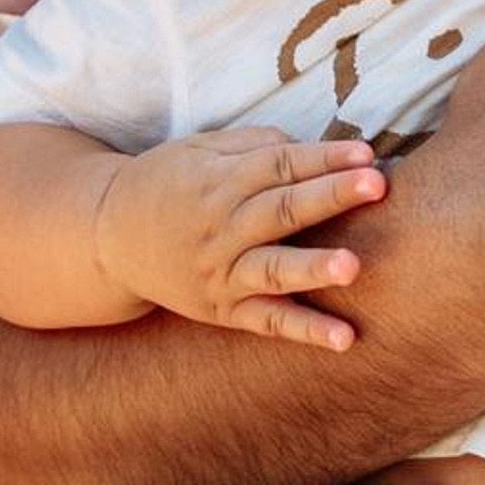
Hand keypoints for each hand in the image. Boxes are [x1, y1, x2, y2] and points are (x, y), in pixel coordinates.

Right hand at [92, 129, 390, 347]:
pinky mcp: (223, 310)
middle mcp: (221, 228)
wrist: (107, 239)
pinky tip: (344, 339)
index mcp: (218, 181)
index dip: (323, 158)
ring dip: (313, 267)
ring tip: (352, 267)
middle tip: (376, 185)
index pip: (279, 165)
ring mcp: (222, 273)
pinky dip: (305, 331)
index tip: (366, 153)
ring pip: (273, 269)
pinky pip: (268, 322)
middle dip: (330, 196)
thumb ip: (254, 146)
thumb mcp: (199, 150)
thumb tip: (312, 148)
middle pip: (282, 209)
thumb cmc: (166, 184)